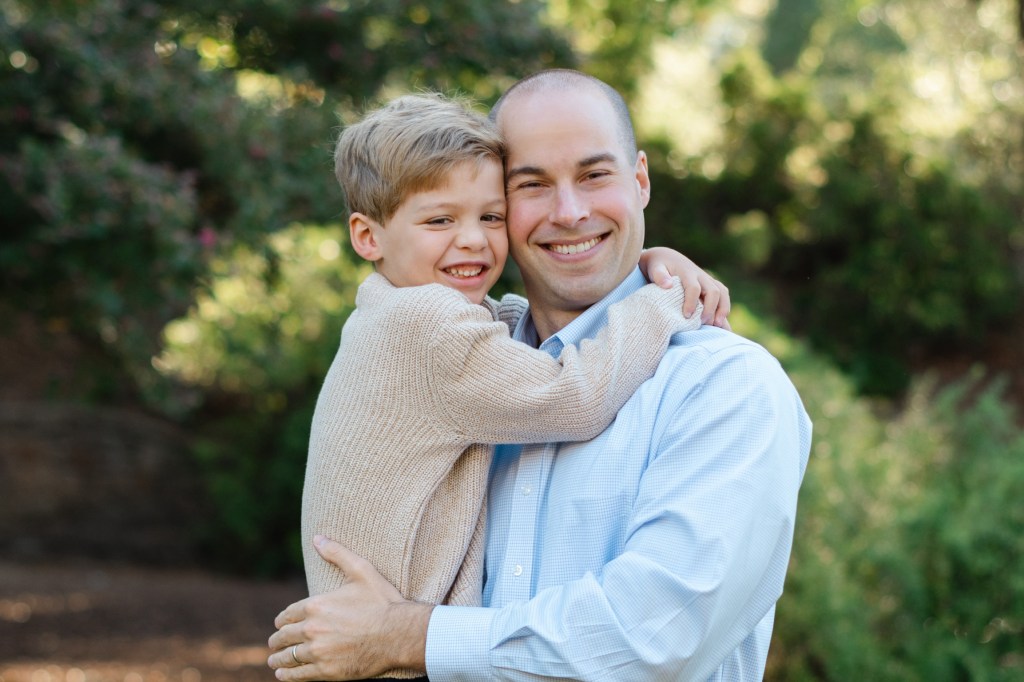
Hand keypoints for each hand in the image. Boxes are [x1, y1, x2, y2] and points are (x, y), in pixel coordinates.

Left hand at [267, 536, 432, 679]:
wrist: (398, 633)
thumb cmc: (382, 601)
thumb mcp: (361, 570)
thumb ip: (337, 553)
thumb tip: (318, 538)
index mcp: (316, 605)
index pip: (288, 614)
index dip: (282, 620)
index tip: (280, 624)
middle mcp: (312, 629)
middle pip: (284, 636)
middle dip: (277, 639)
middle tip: (274, 643)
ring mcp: (318, 652)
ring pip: (288, 657)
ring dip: (278, 658)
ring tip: (274, 660)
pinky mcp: (326, 671)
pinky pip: (299, 674)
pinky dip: (288, 674)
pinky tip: (282, 674)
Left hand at [640, 247, 731, 329]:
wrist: (667, 258)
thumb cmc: (659, 266)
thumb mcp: (655, 268)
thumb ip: (659, 275)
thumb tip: (668, 285)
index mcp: (687, 272)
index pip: (694, 288)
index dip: (691, 302)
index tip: (686, 315)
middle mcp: (701, 276)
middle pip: (713, 291)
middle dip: (710, 308)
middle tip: (702, 323)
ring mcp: (708, 280)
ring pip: (722, 292)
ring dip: (723, 309)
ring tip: (718, 325)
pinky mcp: (711, 285)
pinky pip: (723, 295)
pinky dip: (724, 308)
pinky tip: (720, 323)